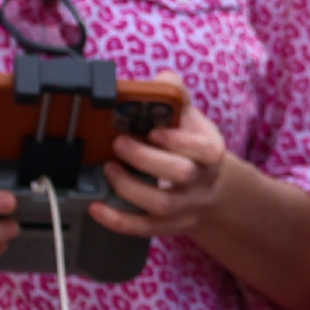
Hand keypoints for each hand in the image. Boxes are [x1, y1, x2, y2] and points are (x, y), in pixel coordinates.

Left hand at [95, 76, 229, 240]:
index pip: (204, 149)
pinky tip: (98, 208)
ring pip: (162, 205)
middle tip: (118, 143)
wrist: (209, 184)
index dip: (178, 141)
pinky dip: (119, 221)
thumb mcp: (190, 117)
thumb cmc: (192, 143)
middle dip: (146, 159)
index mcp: (211, 151)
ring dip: (130, 187)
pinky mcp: (171, 225)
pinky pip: (145, 229)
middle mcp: (203, 181)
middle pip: (180, 174)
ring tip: (108, 169)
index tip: (153, 131)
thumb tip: (161, 81)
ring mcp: (188, 207)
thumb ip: (175, 95)